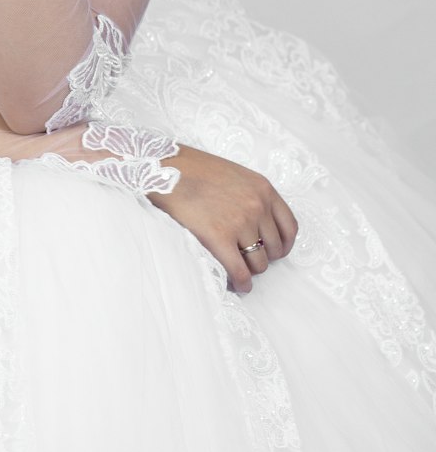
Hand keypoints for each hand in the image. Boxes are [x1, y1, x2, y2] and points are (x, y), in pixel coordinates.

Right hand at [147, 145, 298, 293]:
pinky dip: (241, 284)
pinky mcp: (219, 238)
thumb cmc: (191, 168)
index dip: (282, 245)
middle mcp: (257, 205)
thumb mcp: (232, 174)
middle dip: (262, 258)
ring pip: (258, 264)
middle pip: (274, 249)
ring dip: (249, 271)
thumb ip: (248, 195)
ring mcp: (240, 222)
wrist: (162, 167)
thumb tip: (255, 225)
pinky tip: (235, 285)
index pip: (289, 227)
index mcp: (262, 188)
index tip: (272, 251)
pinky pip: (240, 272)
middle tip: (246, 260)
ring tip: (237, 272)